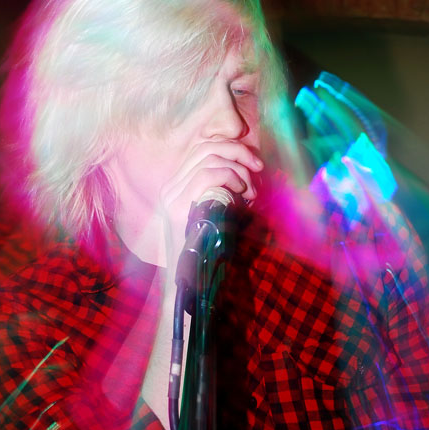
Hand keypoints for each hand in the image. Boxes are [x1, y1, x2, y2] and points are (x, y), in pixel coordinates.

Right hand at [158, 139, 262, 268]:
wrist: (189, 282)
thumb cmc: (211, 249)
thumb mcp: (219, 211)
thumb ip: (225, 190)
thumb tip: (248, 167)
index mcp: (176, 186)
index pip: (202, 148)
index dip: (231, 147)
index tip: (254, 163)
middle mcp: (170, 187)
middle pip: (206, 147)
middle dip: (238, 152)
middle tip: (258, 168)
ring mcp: (171, 196)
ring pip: (209, 158)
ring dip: (238, 168)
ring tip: (251, 190)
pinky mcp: (177, 206)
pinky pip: (208, 174)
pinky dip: (231, 176)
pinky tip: (242, 192)